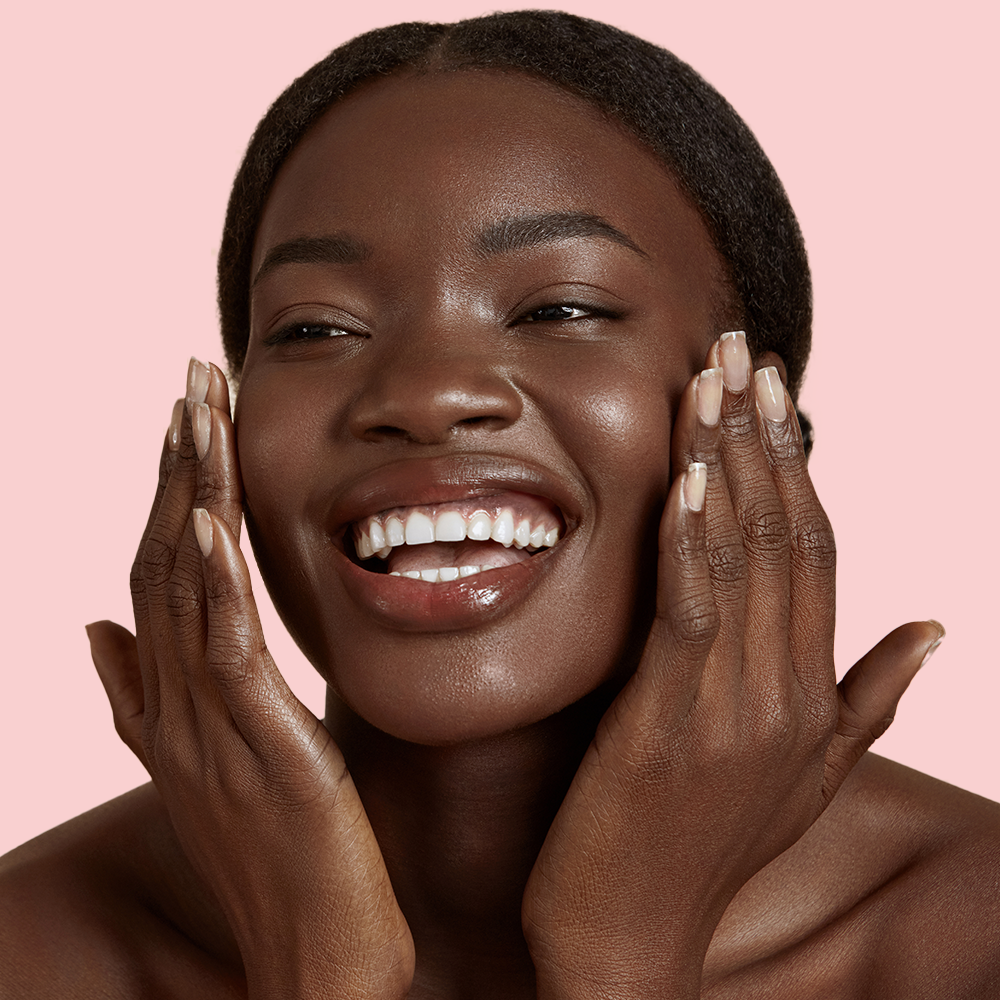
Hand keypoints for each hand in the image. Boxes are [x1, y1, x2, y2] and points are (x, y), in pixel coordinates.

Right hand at [88, 358, 412, 999]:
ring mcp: (209, 724)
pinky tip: (202, 517)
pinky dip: (205, 582)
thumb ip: (148, 694)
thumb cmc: (274, 851)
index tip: (186, 416)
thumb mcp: (210, 761)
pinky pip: (222, 652)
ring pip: (184, 589)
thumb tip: (96, 628)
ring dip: (186, 493)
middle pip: (161, 560)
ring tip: (193, 410)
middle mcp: (176, 702)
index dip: (165, 487)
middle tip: (191, 379)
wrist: (310, 949)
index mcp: (173, 698)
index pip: (158, 570)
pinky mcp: (258, 747)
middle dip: (176, 464)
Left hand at [522, 332, 942, 998]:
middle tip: (744, 350)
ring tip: (713, 379)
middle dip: (764, 435)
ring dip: (727, 460)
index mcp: (813, 693)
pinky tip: (687, 476)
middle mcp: (787, 691)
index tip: (778, 392)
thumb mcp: (803, 775)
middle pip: (786, 535)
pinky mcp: (671, 723)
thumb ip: (867, 698)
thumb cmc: (704, 848)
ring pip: (742, 558)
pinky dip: (692, 539)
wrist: (633, 939)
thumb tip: (937, 625)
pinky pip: (692, 611)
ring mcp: (735, 707)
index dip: (799, 465)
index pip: (819, 551)